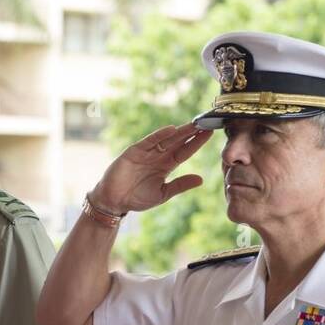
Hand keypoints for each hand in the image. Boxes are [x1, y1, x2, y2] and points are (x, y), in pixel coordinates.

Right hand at [91, 122, 211, 213]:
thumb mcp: (163, 194)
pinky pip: (149, 141)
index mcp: (166, 166)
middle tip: (207, 122)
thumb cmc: (137, 198)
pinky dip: (159, 135)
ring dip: (180, 131)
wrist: (114, 201)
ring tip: (194, 124)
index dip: (196, 143)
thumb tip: (201, 179)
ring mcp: (146, 152)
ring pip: (166, 139)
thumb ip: (180, 185)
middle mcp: (158, 156)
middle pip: (178, 142)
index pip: (184, 152)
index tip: (210, 133)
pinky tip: (172, 129)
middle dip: (192, 133)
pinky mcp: (134, 151)